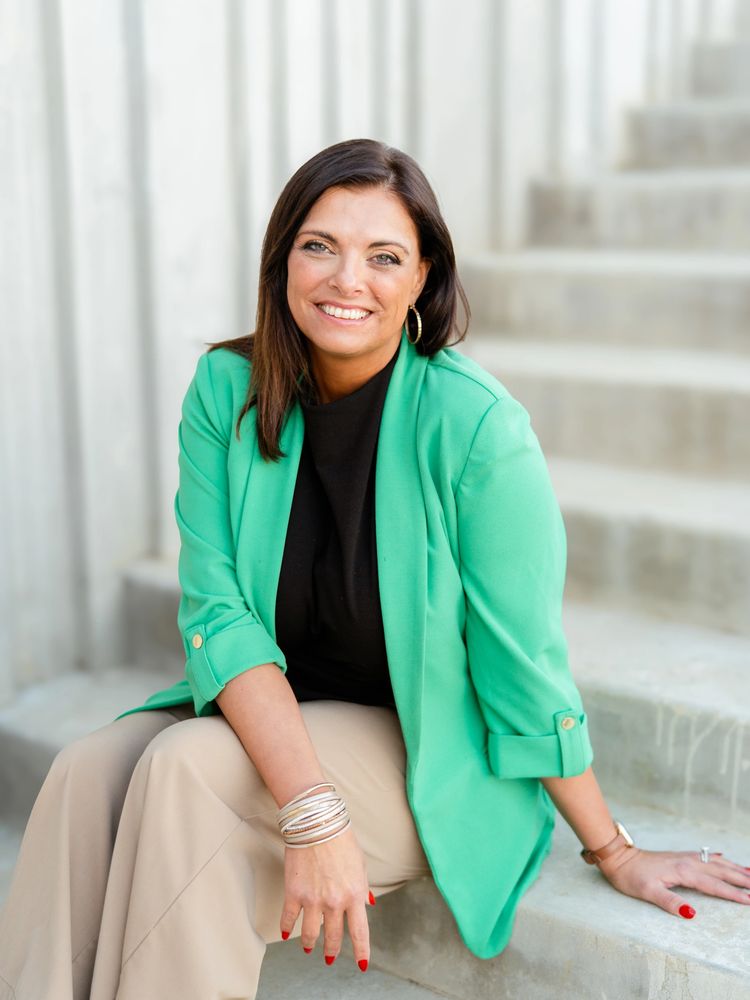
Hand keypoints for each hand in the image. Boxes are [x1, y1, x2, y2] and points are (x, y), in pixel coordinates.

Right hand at [279, 826, 371, 969]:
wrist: (317, 822)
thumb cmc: (342, 839)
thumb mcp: (360, 864)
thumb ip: (362, 887)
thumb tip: (368, 904)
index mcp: (355, 894)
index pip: (360, 932)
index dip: (361, 952)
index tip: (361, 964)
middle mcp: (335, 902)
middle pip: (334, 937)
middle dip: (332, 950)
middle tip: (330, 957)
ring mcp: (313, 900)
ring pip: (310, 934)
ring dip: (310, 944)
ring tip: (308, 948)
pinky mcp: (294, 893)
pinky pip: (289, 919)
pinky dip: (287, 928)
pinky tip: (286, 933)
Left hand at [597, 844, 749, 917]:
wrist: (619, 858)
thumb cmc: (631, 876)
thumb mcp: (647, 892)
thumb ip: (670, 902)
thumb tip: (691, 914)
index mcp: (682, 871)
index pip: (713, 885)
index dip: (732, 893)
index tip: (749, 900)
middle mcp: (687, 862)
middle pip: (720, 871)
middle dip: (740, 879)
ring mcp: (684, 857)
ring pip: (715, 863)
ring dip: (734, 868)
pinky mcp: (680, 857)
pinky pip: (706, 858)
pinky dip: (719, 860)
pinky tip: (725, 859)